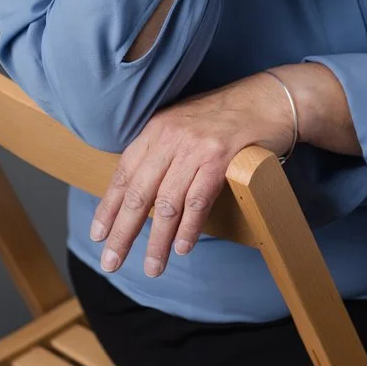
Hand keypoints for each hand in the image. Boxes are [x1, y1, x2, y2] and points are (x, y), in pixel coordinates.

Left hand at [89, 73, 295, 278]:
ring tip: (152, 267)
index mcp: (157, 129)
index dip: (108, 206)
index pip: (124, 173)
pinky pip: (198, 200)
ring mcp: (195, 147)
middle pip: (139, 193)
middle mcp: (170, 137)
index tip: (98, 235)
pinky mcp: (220, 158)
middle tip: (112, 262)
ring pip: (167, 203)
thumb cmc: (227, 115)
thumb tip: (142, 187)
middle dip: (123, 232)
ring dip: (157, 240)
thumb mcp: (184, 124)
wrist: (268, 99)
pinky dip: (189, 228)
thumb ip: (163, 149)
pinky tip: (182, 248)